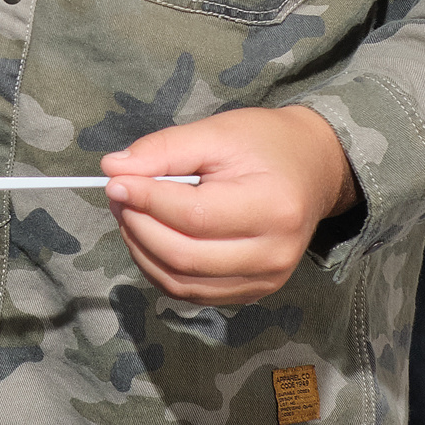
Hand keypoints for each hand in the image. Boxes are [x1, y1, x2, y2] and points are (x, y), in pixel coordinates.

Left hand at [101, 105, 358, 305]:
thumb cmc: (265, 143)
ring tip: (130, 213)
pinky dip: (159, 268)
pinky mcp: (253, 292)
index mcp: (273, 206)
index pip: (194, 216)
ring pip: (182, 283)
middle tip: (118, 195)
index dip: (146, 201)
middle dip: (138, 226)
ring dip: (142, 250)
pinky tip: (150, 236)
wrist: (312, 168)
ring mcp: (266, 280)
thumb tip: (113, 170)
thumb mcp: (216, 132)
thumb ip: (164, 150)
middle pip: (184, 256)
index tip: (115, 181)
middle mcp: (274, 253)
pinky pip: (191, 292)